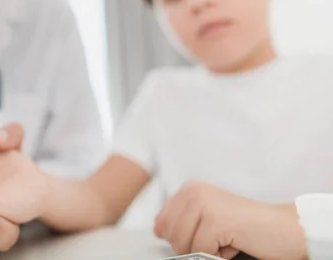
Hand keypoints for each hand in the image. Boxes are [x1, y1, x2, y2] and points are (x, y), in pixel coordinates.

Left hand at [154, 182, 305, 259]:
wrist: (286, 228)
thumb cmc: (248, 227)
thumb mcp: (207, 218)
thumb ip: (181, 220)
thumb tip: (156, 228)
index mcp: (189, 189)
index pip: (161, 223)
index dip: (181, 238)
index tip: (207, 232)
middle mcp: (193, 192)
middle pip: (170, 236)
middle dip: (193, 245)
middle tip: (219, 237)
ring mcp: (203, 204)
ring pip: (182, 245)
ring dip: (206, 250)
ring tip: (228, 238)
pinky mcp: (215, 221)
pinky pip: (201, 251)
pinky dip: (219, 256)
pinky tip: (235, 242)